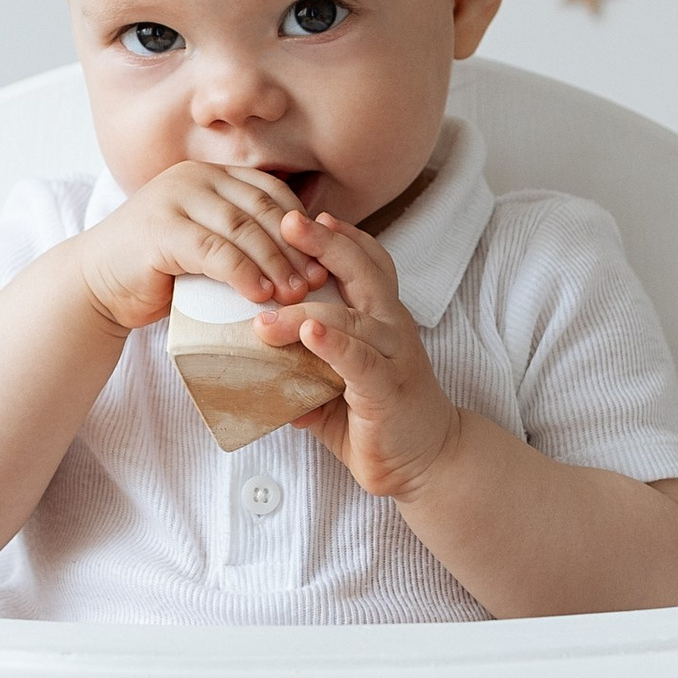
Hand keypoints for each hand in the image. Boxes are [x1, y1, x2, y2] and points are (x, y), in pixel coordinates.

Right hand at [76, 161, 330, 338]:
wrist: (95, 286)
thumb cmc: (157, 272)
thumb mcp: (205, 245)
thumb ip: (240, 240)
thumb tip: (305, 263)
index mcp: (209, 175)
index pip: (270, 191)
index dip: (300, 225)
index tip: (323, 259)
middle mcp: (194, 177)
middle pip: (262, 208)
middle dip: (294, 247)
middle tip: (316, 282)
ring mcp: (175, 199)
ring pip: (242, 228)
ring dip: (275, 263)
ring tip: (295, 294)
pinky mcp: (160, 230)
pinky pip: (214, 251)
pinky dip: (243, 273)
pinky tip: (260, 296)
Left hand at [256, 207, 459, 501]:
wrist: (429, 461)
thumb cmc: (381, 418)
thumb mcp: (336, 385)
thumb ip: (301, 370)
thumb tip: (249, 366)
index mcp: (382, 317)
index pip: (367, 261)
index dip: (340, 236)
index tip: (304, 215)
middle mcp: (393, 326)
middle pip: (363, 270)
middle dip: (324, 244)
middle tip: (286, 222)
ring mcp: (394, 356)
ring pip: (351, 317)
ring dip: (303, 310)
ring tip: (264, 314)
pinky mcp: (388, 389)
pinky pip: (360, 360)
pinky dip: (333, 343)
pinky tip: (308, 332)